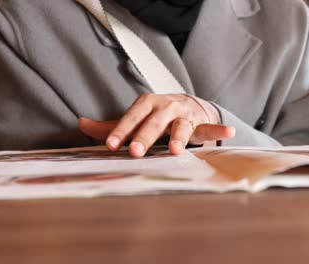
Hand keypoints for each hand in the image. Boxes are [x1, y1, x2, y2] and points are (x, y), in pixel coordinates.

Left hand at [78, 93, 235, 156]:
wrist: (186, 101)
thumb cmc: (155, 114)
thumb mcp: (134, 117)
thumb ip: (109, 124)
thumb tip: (80, 123)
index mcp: (147, 103)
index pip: (132, 116)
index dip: (121, 130)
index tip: (111, 145)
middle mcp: (166, 106)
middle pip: (155, 122)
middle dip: (145, 136)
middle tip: (136, 151)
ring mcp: (185, 114)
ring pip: (181, 126)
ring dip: (179, 136)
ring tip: (175, 150)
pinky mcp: (201, 122)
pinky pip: (210, 127)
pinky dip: (219, 129)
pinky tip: (229, 132)